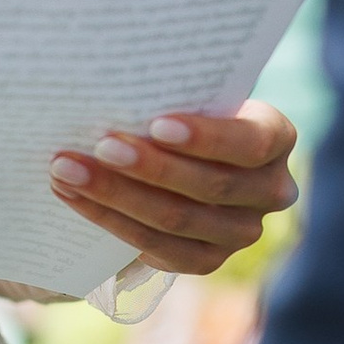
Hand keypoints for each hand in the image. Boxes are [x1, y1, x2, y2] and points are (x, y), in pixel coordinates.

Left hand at [49, 100, 298, 279]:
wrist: (190, 156)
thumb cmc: (189, 108)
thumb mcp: (197, 95)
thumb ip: (177, 93)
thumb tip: (116, 84)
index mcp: (276, 138)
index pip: (250, 142)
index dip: (206, 137)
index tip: (156, 123)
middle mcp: (270, 191)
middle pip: (209, 185)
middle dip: (149, 166)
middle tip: (99, 146)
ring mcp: (240, 232)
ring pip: (176, 220)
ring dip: (115, 195)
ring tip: (67, 170)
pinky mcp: (207, 260)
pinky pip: (157, 248)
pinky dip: (110, 221)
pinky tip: (75, 198)